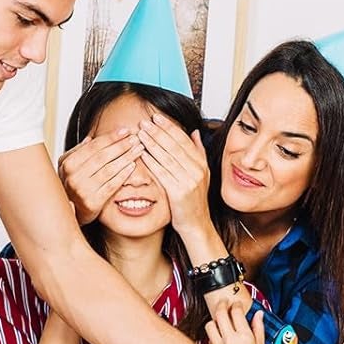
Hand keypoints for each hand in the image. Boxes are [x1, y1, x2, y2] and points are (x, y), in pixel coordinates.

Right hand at [57, 130, 142, 224]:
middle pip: (102, 156)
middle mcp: (74, 176)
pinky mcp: (93, 202)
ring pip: (109, 169)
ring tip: (138, 150)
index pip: (93, 146)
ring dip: (126, 158)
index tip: (125, 131)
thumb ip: (78, 152)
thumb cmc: (72, 186)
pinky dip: (123, 174)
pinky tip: (132, 166)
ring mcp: (83, 190)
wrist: (70, 213)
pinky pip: (112, 185)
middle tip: (135, 139)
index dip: (110, 137)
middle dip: (121, 146)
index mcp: (68, 163)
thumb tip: (90, 138)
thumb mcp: (69, 167)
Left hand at [138, 114, 214, 233]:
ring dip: (152, 143)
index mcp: (201, 164)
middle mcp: (196, 171)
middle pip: (174, 146)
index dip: (169, 127)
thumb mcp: (202, 174)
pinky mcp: (178, 192)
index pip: (183, 140)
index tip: (157, 118)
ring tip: (140, 133)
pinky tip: (142, 153)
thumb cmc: (194, 201)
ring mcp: (188, 181)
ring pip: (167, 157)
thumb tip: (195, 132)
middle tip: (145, 122)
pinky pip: (162, 173)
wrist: (196, 224)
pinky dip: (151, 161)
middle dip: (158, 132)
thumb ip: (198, 152)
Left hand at [205, 301, 263, 343]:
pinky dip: (212, 334)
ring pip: (210, 325)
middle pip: (220, 314)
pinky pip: (208, 339)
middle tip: (224, 302)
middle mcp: (229, 340)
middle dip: (222, 304)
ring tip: (219, 319)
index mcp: (244, 337)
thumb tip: (259, 314)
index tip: (237, 304)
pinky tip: (218, 334)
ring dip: (214, 320)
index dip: (237, 304)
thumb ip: (259, 329)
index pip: (237, 312)